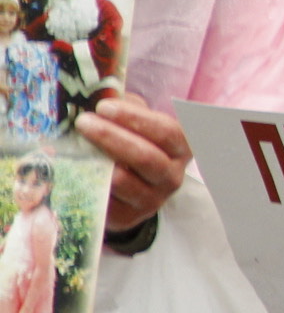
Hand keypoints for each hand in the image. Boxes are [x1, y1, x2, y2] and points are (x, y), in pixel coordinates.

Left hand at [77, 94, 189, 232]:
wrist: (133, 189)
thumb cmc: (135, 144)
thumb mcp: (138, 123)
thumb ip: (128, 108)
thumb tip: (102, 95)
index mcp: (181, 148)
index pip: (167, 132)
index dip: (135, 119)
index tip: (103, 107)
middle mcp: (173, 176)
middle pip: (146, 157)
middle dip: (111, 137)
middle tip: (83, 122)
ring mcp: (152, 200)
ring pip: (124, 181)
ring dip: (96, 161)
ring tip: (74, 145)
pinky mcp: (128, 216)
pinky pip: (105, 199)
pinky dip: (87, 182)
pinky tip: (73, 168)